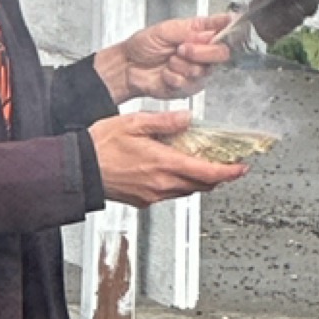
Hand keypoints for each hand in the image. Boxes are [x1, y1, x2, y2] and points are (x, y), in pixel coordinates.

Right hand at [89, 110, 244, 200]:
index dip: (229, 172)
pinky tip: (174, 171)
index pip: (208, 173)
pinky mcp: (142, 200)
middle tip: (226, 164)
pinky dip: (179, 184)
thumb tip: (187, 118)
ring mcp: (152, 195)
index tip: (241, 167)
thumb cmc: (100, 146)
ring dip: (198, 180)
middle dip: (218, 176)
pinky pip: (170, 194)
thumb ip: (165, 121)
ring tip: (201, 164)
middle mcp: (161, 184)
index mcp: (164, 164)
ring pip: (187, 190)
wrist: (77, 169)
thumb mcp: (134, 123)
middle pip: (202, 184)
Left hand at [97, 12, 233, 101]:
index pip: (225, 31)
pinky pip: (189, 83)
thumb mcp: (166, 29)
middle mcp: (202, 52)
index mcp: (200, 34)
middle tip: (183, 48)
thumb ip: (192, 29)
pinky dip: (174, 78)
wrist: (127, 67)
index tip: (219, 32)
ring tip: (169, 60)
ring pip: (204, 70)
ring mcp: (198, 71)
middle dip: (201, 52)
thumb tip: (214, 28)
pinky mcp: (189, 87)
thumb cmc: (143, 46)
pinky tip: (165, 73)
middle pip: (222, 54)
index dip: (227, 31)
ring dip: (182, 65)